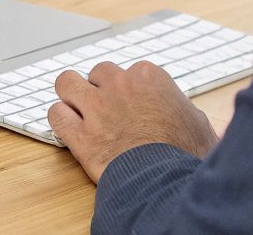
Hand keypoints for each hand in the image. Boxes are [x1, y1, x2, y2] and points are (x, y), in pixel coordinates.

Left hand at [49, 61, 219, 183]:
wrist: (168, 182)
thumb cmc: (186, 154)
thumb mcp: (197, 123)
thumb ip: (181, 109)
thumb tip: (182, 113)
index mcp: (147, 77)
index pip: (126, 71)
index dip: (126, 89)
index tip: (129, 104)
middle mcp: (118, 85)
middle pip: (96, 73)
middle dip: (98, 89)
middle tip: (104, 108)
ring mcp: (96, 108)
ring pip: (66, 83)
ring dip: (71, 96)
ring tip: (77, 110)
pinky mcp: (80, 134)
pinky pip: (56, 115)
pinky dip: (61, 120)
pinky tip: (69, 128)